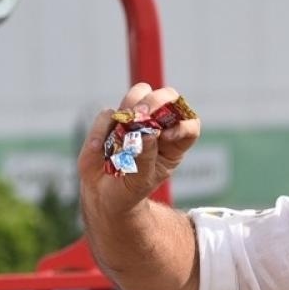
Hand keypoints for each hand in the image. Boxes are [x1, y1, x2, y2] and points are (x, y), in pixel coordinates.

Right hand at [76, 82, 200, 211]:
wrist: (103, 196)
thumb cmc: (129, 191)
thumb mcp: (140, 181)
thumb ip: (145, 158)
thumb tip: (148, 134)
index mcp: (173, 145)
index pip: (190, 124)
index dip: (182, 124)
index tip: (165, 136)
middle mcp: (157, 127)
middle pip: (168, 98)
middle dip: (155, 102)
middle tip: (141, 116)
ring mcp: (133, 121)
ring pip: (140, 93)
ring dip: (130, 106)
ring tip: (121, 131)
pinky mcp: (110, 122)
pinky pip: (107, 113)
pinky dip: (101, 129)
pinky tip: (99, 149)